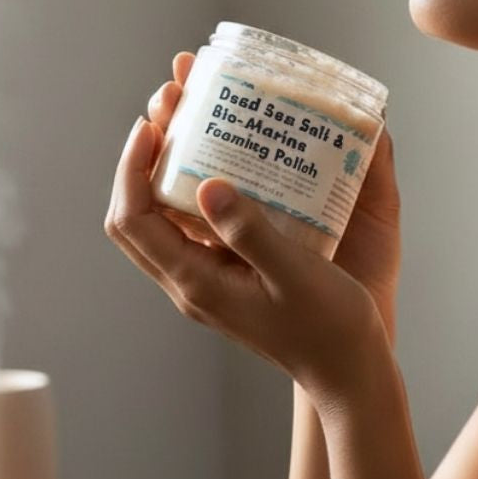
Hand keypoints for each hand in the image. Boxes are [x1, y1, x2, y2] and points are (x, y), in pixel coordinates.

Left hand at [104, 57, 391, 406]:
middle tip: (168, 111)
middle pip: (135, 218)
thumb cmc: (328, 324)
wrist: (346, 367)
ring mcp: (206, 282)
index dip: (130, 169)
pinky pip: (190, 229)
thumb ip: (250, 232)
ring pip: (160, 221)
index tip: (152, 124)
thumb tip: (207, 185)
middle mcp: (190, 283)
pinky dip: (192, 191)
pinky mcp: (226, 277)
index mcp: (197, 283)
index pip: (133, 220)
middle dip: (139, 161)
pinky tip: (225, 164)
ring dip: (163, 173)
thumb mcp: (294, 273)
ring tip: (189, 124)